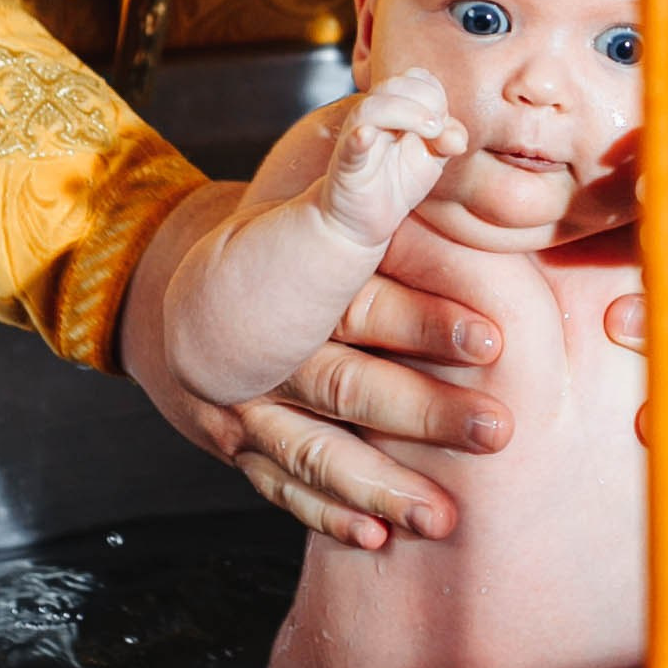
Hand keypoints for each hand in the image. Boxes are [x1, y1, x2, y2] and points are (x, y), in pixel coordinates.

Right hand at [122, 170, 512, 554]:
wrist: (171, 289)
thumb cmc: (270, 237)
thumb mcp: (312, 197)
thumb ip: (368, 177)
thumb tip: (436, 128)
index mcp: (294, 285)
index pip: (362, 302)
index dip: (427, 319)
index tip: (494, 339)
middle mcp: (266, 352)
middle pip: (347, 385)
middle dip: (424, 413)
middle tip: (496, 431)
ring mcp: (245, 406)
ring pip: (314, 451)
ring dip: (381, 486)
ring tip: (443, 517)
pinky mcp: (238, 446)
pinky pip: (279, 487)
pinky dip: (324, 515)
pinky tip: (372, 540)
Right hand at [321, 68, 465, 247]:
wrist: (362, 222)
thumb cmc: (395, 185)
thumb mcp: (432, 161)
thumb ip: (448, 141)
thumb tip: (457, 136)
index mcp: (395, 110)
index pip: (415, 79)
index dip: (435, 95)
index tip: (444, 125)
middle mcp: (373, 117)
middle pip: (393, 85)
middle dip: (426, 99)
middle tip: (438, 128)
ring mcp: (357, 137)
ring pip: (371, 107)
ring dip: (405, 111)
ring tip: (430, 130)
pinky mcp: (346, 163)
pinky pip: (350, 143)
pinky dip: (360, 136)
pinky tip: (368, 136)